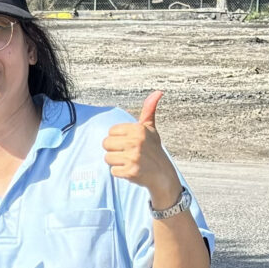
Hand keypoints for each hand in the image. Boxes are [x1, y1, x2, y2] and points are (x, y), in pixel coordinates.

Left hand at [102, 91, 180, 208]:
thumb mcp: (151, 129)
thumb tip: (158, 92)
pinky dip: (120, 173)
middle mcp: (135, 141)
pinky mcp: (130, 171)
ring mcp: (133, 157)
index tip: (129, 143)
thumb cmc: (154, 150)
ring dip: (116, 162)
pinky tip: (131, 170)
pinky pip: (113, 171)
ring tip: (129, 162)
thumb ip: (148, 110)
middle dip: (114, 150)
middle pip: (106, 144)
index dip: (118, 139)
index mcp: (138, 129)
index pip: (111, 132)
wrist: (163, 175)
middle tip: (128, 153)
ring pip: (107, 158)